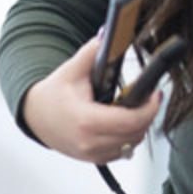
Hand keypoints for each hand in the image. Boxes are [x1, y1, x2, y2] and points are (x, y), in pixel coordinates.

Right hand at [22, 38, 162, 163]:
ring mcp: (91, 153)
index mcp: (85, 121)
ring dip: (140, 127)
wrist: (37, 116)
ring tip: (138, 108)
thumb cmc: (54, 95)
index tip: (155, 95)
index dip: (149, 109)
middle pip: (134, 135)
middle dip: (147, 115)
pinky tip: (126, 122)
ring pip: (131, 145)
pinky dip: (129, 137)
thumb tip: (107, 35)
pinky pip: (122, 152)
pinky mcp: (94, 158)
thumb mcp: (72, 69)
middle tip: (150, 98)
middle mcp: (88, 142)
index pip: (129, 122)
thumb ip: (92, 51)